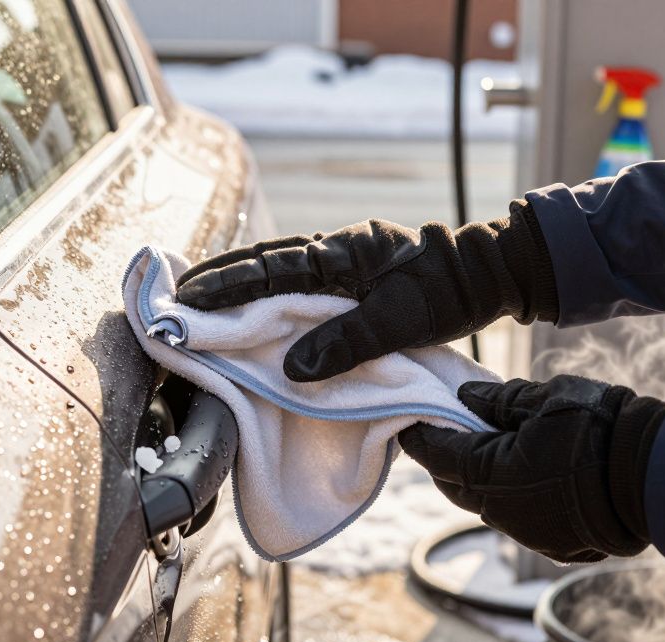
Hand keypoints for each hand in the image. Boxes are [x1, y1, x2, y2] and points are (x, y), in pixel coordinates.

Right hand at [176, 202, 556, 381]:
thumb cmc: (450, 292)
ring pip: (279, 271)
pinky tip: (254, 311)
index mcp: (343, 252)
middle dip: (220, 280)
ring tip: (201, 301)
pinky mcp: (352, 278)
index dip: (226, 286)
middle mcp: (336, 250)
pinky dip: (269, 295)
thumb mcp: (402, 320)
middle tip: (175, 296)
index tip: (186, 298)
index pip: (271, 268)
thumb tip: (291, 368)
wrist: (489, 273)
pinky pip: (299, 285)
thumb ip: (347, 342)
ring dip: (241, 285)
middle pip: (265, 263)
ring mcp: (343, 262)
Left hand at [398, 376, 664, 562]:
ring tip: (489, 449)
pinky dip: (512, 498)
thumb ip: (498, 401)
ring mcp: (528, 534)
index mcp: (488, 475)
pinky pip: (519, 520)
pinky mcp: (555, 546)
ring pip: (487, 505)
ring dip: (481, 480)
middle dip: (445, 460)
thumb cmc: (599, 427)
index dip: (419, 437)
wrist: (655, 476)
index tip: (409, 420)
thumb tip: (464, 398)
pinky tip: (524, 476)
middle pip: (456, 485)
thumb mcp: (544, 399)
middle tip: (445, 432)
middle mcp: (500, 513)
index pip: (436, 455)